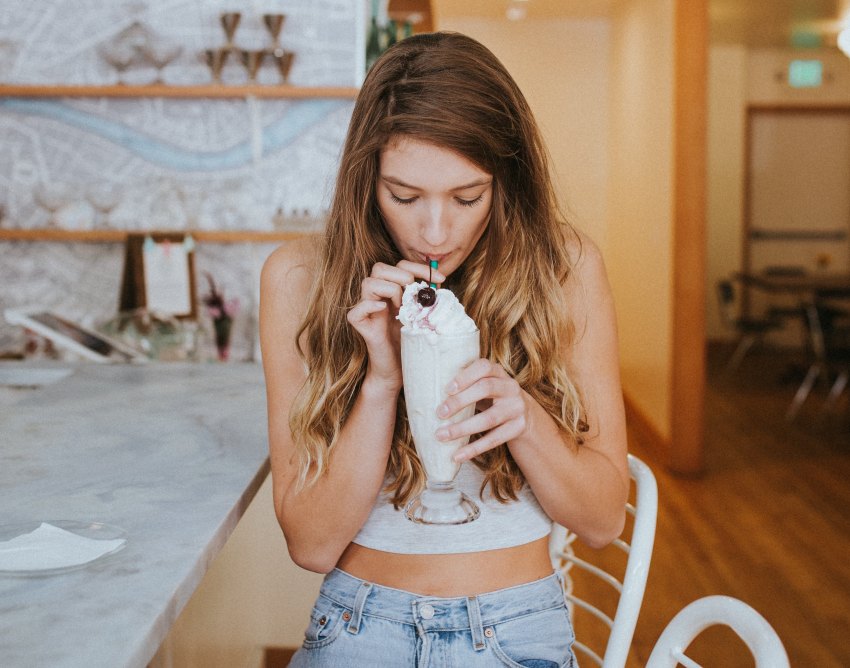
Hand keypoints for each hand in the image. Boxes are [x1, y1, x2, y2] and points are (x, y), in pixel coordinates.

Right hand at [346, 260, 445, 387]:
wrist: (398, 371)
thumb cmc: (412, 343)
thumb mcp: (425, 316)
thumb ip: (429, 299)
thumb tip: (440, 282)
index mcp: (393, 291)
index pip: (400, 265)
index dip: (420, 267)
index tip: (441, 278)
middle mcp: (378, 297)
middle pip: (379, 268)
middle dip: (401, 275)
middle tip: (414, 294)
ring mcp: (367, 310)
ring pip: (368, 283)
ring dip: (389, 290)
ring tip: (401, 307)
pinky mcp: (360, 326)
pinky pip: (355, 311)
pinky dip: (369, 306)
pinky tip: (384, 311)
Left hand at [434, 359, 529, 460]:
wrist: (526, 416)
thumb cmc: (492, 398)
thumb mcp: (484, 386)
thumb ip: (466, 385)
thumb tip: (427, 393)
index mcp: (498, 372)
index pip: (484, 367)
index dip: (465, 376)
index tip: (446, 389)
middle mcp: (510, 387)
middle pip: (485, 389)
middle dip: (460, 401)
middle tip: (439, 413)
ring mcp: (516, 408)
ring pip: (489, 419)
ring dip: (462, 428)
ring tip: (441, 436)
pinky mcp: (518, 428)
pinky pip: (495, 439)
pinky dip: (474, 449)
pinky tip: (457, 456)